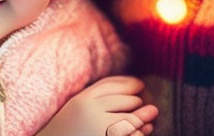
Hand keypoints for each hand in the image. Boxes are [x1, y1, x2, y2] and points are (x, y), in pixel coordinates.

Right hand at [36, 75, 158, 135]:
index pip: (110, 85)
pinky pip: (130, 135)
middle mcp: (91, 112)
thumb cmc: (63, 132)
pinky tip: (146, 131)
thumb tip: (125, 90)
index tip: (139, 85)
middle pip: (124, 101)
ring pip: (131, 120)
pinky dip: (141, 133)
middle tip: (148, 106)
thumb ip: (93, 100)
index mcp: (81, 100)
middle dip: (137, 102)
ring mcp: (100, 128)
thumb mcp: (75, 111)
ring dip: (143, 119)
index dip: (128, 84)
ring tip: (151, 117)